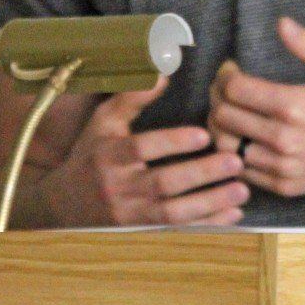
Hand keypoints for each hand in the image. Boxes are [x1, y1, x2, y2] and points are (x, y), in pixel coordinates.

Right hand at [39, 75, 249, 226]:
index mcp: (110, 155)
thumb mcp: (103, 121)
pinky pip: (176, 232)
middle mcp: (118, 188)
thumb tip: (164, 71)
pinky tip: (233, 216)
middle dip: (202, 174)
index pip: (142, 149)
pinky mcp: (140, 233)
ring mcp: (129, 216)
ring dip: (210, 204)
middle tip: (236, 161)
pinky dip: (206, 226)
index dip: (173, 142)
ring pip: (172, 213)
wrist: (63, 205)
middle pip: (162, 184)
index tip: (204, 135)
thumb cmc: (91, 153)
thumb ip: (132, 96)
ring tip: (242, 190)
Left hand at [207, 17, 304, 196]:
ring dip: (221, 127)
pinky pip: (242, 170)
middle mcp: (283, 138)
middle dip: (218, 98)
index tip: (232, 70)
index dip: (226, 75)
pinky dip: (234, 154)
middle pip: (224, 117)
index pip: (234, 90)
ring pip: (226, 147)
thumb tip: (281, 23)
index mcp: (293, 105)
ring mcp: (282, 166)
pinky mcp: (284, 185)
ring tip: (231, 113)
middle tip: (226, 89)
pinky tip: (243, 138)